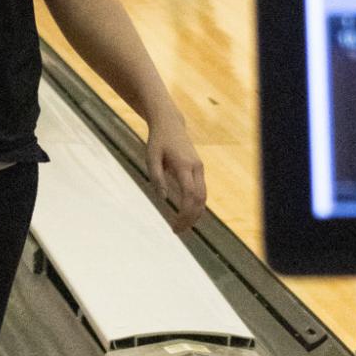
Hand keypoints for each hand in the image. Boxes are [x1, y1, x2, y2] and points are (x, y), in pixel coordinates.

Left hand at [147, 113, 206, 233]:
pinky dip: (196, 205)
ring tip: (181, 226)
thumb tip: (163, 198)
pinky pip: (201, 191)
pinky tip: (185, 214)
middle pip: (200, 199)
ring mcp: (199, 168)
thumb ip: (157, 177)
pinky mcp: (198, 169)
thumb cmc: (158, 141)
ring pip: (204, 196)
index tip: (175, 225)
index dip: (185, 213)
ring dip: (195, 213)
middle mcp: (196, 168)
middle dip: (190, 218)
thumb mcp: (151, 157)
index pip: (190, 195)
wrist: (170, 124)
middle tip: (176, 231)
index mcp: (184, 165)